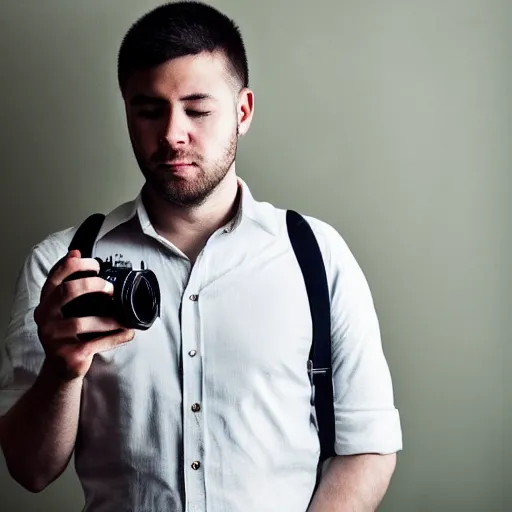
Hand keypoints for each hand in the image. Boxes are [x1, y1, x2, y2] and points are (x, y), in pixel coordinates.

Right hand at [33, 250, 134, 380]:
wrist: (63, 367)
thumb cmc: (70, 332)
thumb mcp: (66, 307)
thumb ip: (71, 283)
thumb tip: (76, 252)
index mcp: (46, 302)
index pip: (55, 276)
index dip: (75, 265)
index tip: (96, 265)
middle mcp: (44, 317)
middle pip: (67, 291)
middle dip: (93, 285)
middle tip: (111, 289)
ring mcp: (53, 337)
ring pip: (83, 322)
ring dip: (110, 319)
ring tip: (125, 319)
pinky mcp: (67, 355)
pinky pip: (96, 343)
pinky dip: (116, 337)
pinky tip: (127, 333)